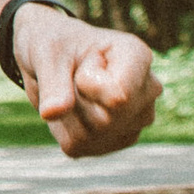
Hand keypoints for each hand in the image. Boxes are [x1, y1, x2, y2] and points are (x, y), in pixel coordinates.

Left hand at [8, 2, 162, 157]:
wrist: (53, 57)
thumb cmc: (55, 45)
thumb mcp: (47, 53)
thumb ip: (52, 83)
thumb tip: (50, 114)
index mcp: (137, 56)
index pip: (118, 96)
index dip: (85, 86)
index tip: (80, 65)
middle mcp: (147, 90)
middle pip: (106, 121)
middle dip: (74, 102)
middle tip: (71, 77)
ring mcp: (138, 119)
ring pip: (92, 137)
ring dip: (67, 116)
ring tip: (72, 90)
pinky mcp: (119, 139)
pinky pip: (80, 147)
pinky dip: (63, 130)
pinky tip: (71, 109)